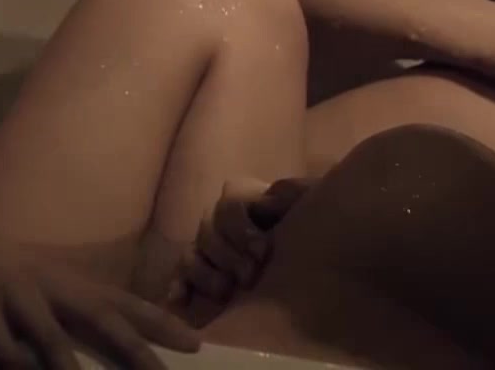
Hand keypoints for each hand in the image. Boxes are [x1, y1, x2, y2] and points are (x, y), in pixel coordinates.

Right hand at [0, 204, 200, 368]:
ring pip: (48, 331)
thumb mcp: (19, 281)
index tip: (193, 339)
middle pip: (97, 314)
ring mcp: (7, 288)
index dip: (155, 320)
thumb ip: (51, 306)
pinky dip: (10, 356)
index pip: (116, 300)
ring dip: (70, 362)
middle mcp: (40, 280)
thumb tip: (81, 337)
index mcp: (55, 277)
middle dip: (133, 344)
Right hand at [168, 177, 310, 323]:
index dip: (241, 228)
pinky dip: (177, 287)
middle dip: (227, 255)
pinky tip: (178, 300)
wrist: (317, 257)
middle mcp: (221, 223)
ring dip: (205, 274)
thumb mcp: (312, 204)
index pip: (229, 205)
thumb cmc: (312, 227)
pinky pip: (180, 278)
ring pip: (191, 255)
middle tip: (249, 277)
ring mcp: (208, 251)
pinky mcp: (199, 278)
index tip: (262, 252)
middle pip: (208, 231)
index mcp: (245, 200)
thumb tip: (268, 198)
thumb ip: (294, 194)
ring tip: (225, 292)